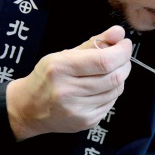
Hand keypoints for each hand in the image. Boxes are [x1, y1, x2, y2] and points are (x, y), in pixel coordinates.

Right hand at [6, 25, 131, 140]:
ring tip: (110, 71)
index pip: (104, 61)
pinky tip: (101, 88)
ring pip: (116, 90)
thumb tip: (119, 32)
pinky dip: (112, 92)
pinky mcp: (87, 121)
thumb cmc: (47, 77)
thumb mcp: (64, 54)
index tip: (125, 44)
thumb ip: (94, 42)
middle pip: (114, 77)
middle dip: (125, 63)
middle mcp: (68, 91)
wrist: (29, 108)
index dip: (121, 52)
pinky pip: (111, 103)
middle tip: (122, 57)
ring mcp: (78, 110)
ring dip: (119, 78)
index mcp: (60, 68)